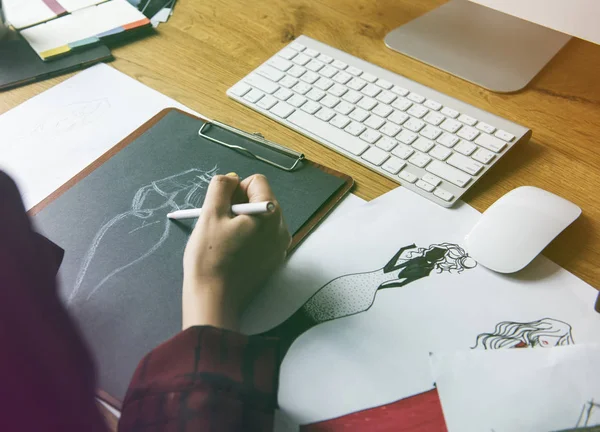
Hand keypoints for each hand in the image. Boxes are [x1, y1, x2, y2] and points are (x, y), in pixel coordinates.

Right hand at [182, 173, 290, 330]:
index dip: (235, 189)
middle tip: (219, 223)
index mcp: (270, 213)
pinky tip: (231, 250)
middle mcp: (281, 228)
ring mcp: (279, 246)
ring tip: (224, 238)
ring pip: (260, 218)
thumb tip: (231, 178)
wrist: (214, 300)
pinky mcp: (273, 260)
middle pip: (261, 199)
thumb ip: (221, 187)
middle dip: (238, 205)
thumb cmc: (210, 258)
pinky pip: (261, 237)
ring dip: (241, 220)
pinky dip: (247, 236)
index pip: (257, 182)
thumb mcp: (210, 214)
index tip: (221, 206)